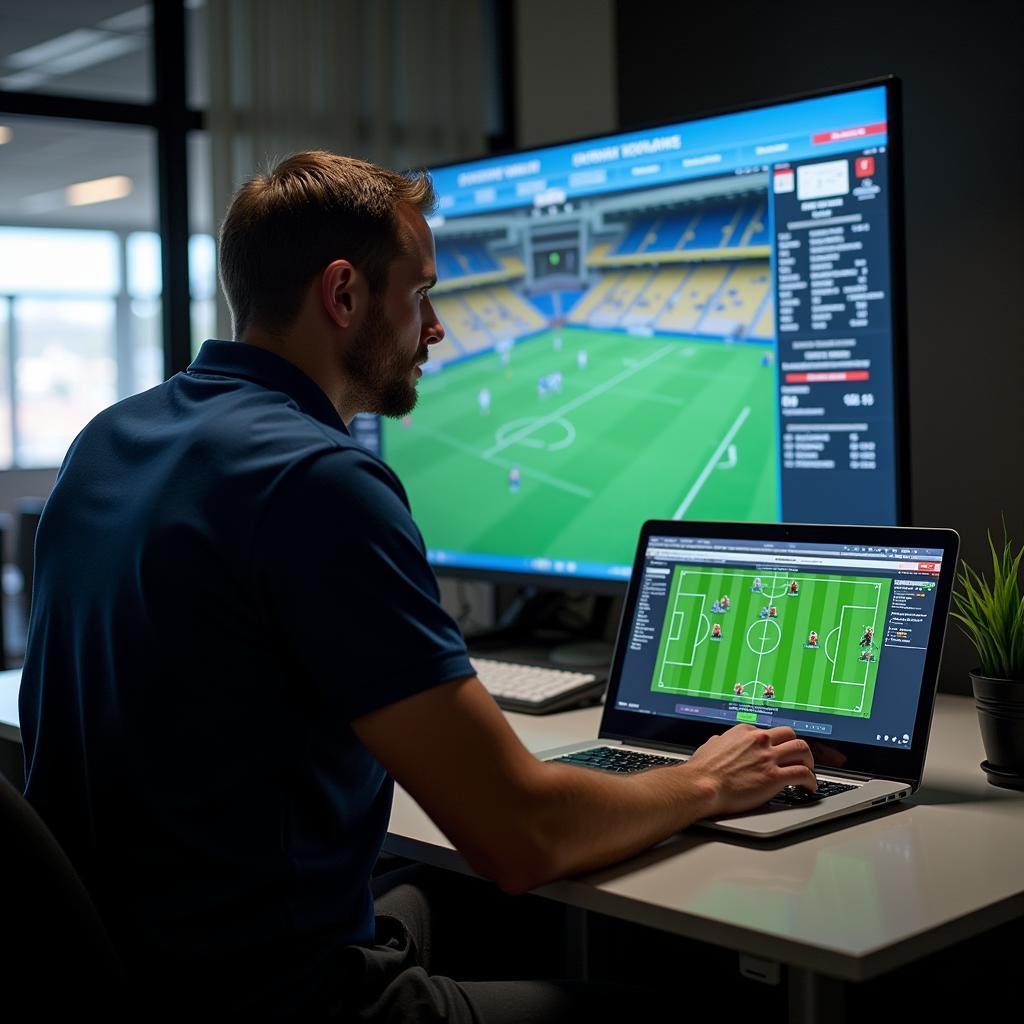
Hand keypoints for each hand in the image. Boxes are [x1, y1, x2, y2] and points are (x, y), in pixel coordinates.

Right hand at [683, 725, 815, 817]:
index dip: (774, 744)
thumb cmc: (702, 770)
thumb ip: (720, 742)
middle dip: (796, 746)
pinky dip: (811, 780)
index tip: (777, 753)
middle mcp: (759, 740)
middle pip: (790, 735)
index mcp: (744, 732)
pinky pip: (803, 774)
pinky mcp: (774, 777)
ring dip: (808, 760)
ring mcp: (768, 757)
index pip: (768, 732)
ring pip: (802, 750)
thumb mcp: (710, 746)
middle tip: (799, 758)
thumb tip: (719, 743)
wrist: (701, 785)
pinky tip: (809, 787)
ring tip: (808, 771)